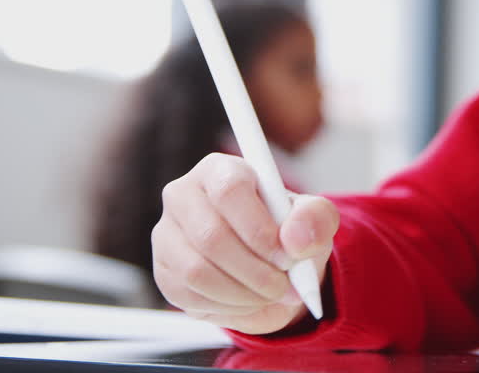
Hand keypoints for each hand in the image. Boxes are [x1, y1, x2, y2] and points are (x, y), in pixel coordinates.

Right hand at [151, 153, 339, 333]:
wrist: (272, 266)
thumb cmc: (288, 233)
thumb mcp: (314, 220)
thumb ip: (315, 219)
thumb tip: (295, 239)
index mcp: (220, 170)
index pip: (229, 191)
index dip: (259, 229)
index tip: (286, 257)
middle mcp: (184, 195)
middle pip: (211, 236)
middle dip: (255, 271)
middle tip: (283, 287)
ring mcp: (167, 234)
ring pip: (197, 271)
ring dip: (243, 293)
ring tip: (270, 294)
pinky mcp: (164, 271)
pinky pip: (189, 296)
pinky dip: (227, 307)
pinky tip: (248, 300)